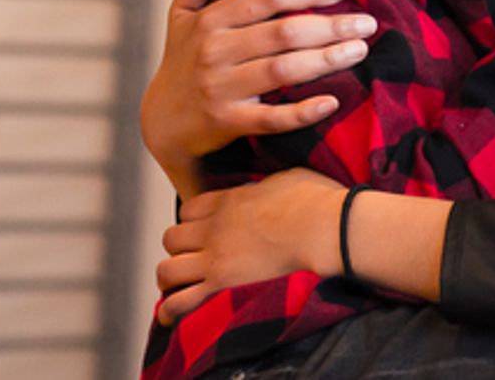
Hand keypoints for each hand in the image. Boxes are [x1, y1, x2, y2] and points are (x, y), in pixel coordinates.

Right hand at [140, 0, 378, 198]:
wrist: (162, 123)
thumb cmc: (182, 62)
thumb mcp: (180, 17)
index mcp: (210, 21)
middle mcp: (215, 51)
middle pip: (283, 32)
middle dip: (330, 26)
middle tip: (366, 23)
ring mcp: (221, 88)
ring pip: (283, 70)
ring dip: (327, 60)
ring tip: (360, 51)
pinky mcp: (228, 122)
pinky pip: (271, 118)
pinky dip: (302, 112)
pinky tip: (331, 103)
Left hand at [155, 167, 346, 325]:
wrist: (328, 228)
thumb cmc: (318, 202)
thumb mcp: (287, 177)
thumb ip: (267, 185)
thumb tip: (271, 187)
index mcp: (230, 200)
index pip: (189, 209)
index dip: (193, 222)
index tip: (204, 232)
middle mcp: (215, 228)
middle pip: (171, 238)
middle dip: (180, 250)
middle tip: (194, 261)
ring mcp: (216, 258)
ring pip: (167, 270)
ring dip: (172, 279)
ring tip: (182, 288)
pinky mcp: (222, 285)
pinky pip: (179, 302)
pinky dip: (171, 310)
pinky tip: (173, 316)